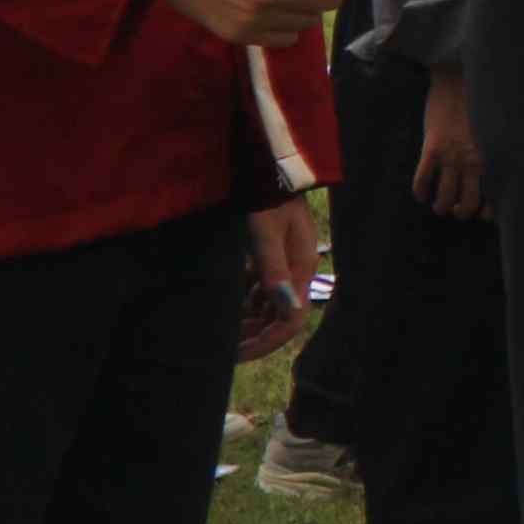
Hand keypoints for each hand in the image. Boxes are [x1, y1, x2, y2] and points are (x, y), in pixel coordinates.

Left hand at [238, 199, 319, 361]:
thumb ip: (273, 271)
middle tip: (225, 349)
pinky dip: (246, 301)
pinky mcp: (273, 255)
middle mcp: (297, 271)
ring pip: (270, 304)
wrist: (270, 169)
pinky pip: (261, 289)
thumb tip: (285, 307)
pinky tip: (229, 303)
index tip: (238, 354)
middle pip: (280, 316)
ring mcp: (286, 263)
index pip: (292, 321)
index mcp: (301, 269)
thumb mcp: (267, 235)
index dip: (267, 342)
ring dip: (249, 321)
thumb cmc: (267, 200)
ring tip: (222, 331)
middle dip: (255, 335)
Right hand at [412, 61, 486, 219]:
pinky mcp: (431, 148)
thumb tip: (501, 170)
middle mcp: (473, 161)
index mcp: (493, 156)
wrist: (458, 78)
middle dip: (461, 212)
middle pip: (467, 204)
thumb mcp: (496, 129)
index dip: (488, 212)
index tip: (483, 213)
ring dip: (440, 206)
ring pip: (443, 198)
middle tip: (456, 208)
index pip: (494, 195)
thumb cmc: (481, 102)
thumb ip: (497, 150)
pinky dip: (420, 191)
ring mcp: (451, 156)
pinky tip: (421, 193)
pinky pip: (422, 179)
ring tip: (439, 205)